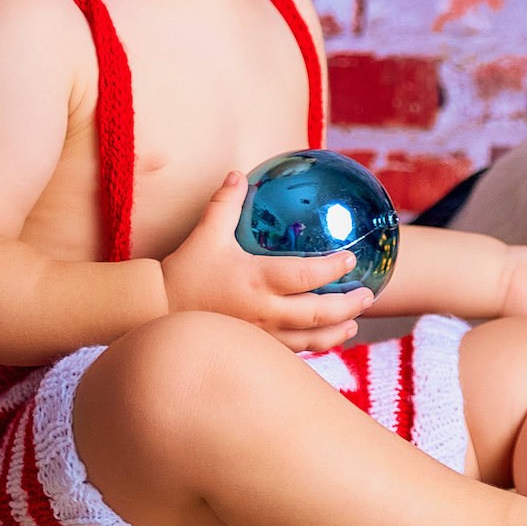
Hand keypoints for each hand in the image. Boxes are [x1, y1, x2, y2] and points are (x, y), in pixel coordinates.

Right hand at [161, 172, 375, 351]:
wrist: (158, 311)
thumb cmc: (185, 272)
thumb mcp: (205, 234)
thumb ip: (225, 203)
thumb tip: (238, 174)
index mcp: (258, 279)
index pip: (307, 275)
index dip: (334, 268)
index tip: (351, 259)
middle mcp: (265, 310)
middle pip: (319, 312)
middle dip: (348, 305)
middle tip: (368, 295)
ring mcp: (262, 334)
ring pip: (310, 339)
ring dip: (336, 331)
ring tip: (353, 323)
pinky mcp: (256, 348)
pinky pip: (292, 351)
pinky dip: (313, 346)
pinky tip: (322, 340)